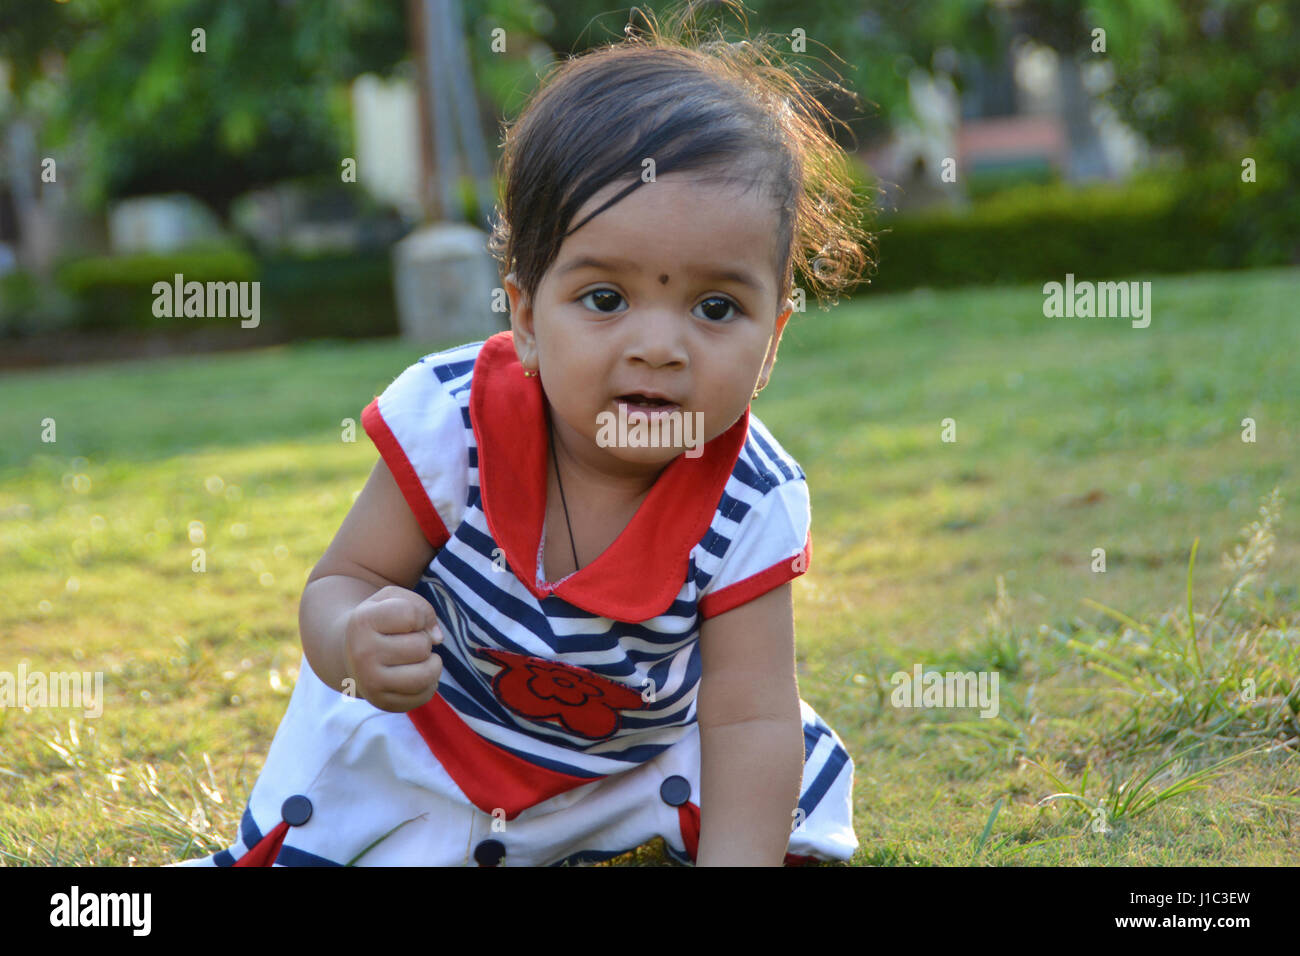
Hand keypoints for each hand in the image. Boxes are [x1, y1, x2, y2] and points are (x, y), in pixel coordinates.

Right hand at [343, 586, 443, 711]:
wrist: (350, 653)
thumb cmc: (380, 621)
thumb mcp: (393, 599)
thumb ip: (421, 607)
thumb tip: (438, 639)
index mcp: (363, 622)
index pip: (412, 615)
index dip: (419, 616)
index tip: (406, 621)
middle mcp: (362, 654)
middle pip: (422, 646)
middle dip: (423, 640)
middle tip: (408, 642)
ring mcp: (371, 682)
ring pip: (426, 675)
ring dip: (432, 664)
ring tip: (419, 658)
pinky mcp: (384, 703)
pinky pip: (425, 695)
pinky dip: (429, 683)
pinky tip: (415, 675)